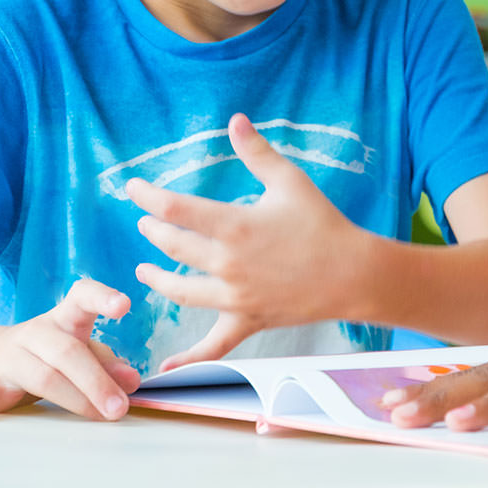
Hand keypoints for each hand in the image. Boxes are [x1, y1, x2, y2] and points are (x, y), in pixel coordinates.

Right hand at [0, 278, 139, 420]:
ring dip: (72, 397)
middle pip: (67, 352)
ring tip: (100, 415)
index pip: (81, 298)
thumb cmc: (40, 356)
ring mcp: (4, 357)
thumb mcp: (76, 352)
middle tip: (120, 407)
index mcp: (61, 320)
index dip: (102, 298)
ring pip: (39, 375)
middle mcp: (34, 334)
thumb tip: (131, 381)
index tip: (124, 305)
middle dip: (98, 381)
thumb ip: (104, 364)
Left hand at [127, 114, 368, 371]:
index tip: (132, 188)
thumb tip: (235, 120)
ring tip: (144, 272)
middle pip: (172, 247)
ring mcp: (235, 297)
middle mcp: (228, 263)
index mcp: (235, 226)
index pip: (175, 209)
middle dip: (154, 231)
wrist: (354, 273)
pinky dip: (188, 358)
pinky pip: (212, 346)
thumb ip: (257, 152)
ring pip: (181, 291)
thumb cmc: (323, 223)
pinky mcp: (247, 320)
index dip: (148, 196)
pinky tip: (165, 367)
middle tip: (147, 222)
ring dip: (157, 279)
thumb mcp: (289, 181)